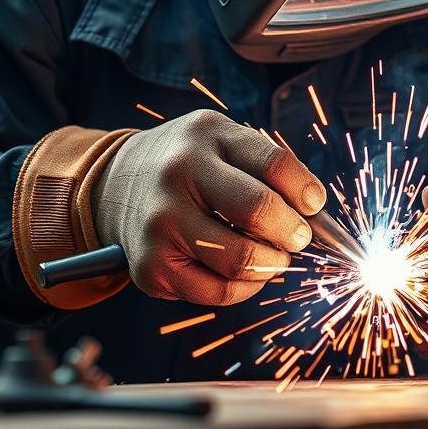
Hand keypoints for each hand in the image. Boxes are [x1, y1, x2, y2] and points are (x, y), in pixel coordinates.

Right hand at [93, 109, 325, 304]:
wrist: (113, 185)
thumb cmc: (186, 164)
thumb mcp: (221, 141)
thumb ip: (268, 165)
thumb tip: (314, 208)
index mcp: (205, 136)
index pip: (274, 164)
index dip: (305, 190)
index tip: (313, 205)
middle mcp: (178, 175)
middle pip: (258, 210)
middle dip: (293, 231)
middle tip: (297, 237)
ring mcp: (162, 224)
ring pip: (241, 259)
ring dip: (272, 263)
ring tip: (273, 255)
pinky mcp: (151, 267)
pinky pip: (218, 292)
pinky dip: (245, 287)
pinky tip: (246, 273)